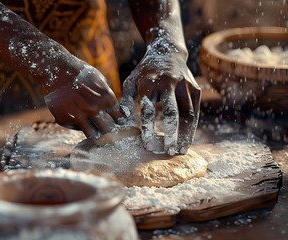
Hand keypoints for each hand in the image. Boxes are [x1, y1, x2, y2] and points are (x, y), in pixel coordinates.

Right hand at [42, 59, 123, 138]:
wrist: (55, 68)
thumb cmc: (80, 73)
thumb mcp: (100, 80)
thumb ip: (107, 96)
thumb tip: (115, 111)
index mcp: (106, 98)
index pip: (119, 118)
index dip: (118, 121)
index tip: (115, 121)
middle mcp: (94, 109)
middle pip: (107, 130)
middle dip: (107, 129)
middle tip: (103, 126)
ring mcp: (78, 115)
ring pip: (92, 134)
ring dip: (93, 131)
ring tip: (91, 125)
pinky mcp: (64, 119)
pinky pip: (76, 128)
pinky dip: (76, 124)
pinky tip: (73, 113)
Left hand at [121, 34, 200, 154]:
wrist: (168, 52)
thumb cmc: (145, 71)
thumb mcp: (131, 80)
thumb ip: (126, 99)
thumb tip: (123, 120)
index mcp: (150, 82)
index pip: (149, 110)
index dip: (149, 129)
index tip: (148, 146)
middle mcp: (169, 82)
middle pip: (171, 112)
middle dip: (171, 134)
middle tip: (168, 152)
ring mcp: (184, 85)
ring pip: (187, 114)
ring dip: (185, 134)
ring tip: (180, 151)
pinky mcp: (195, 88)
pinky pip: (195, 111)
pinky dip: (192, 128)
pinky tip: (187, 141)